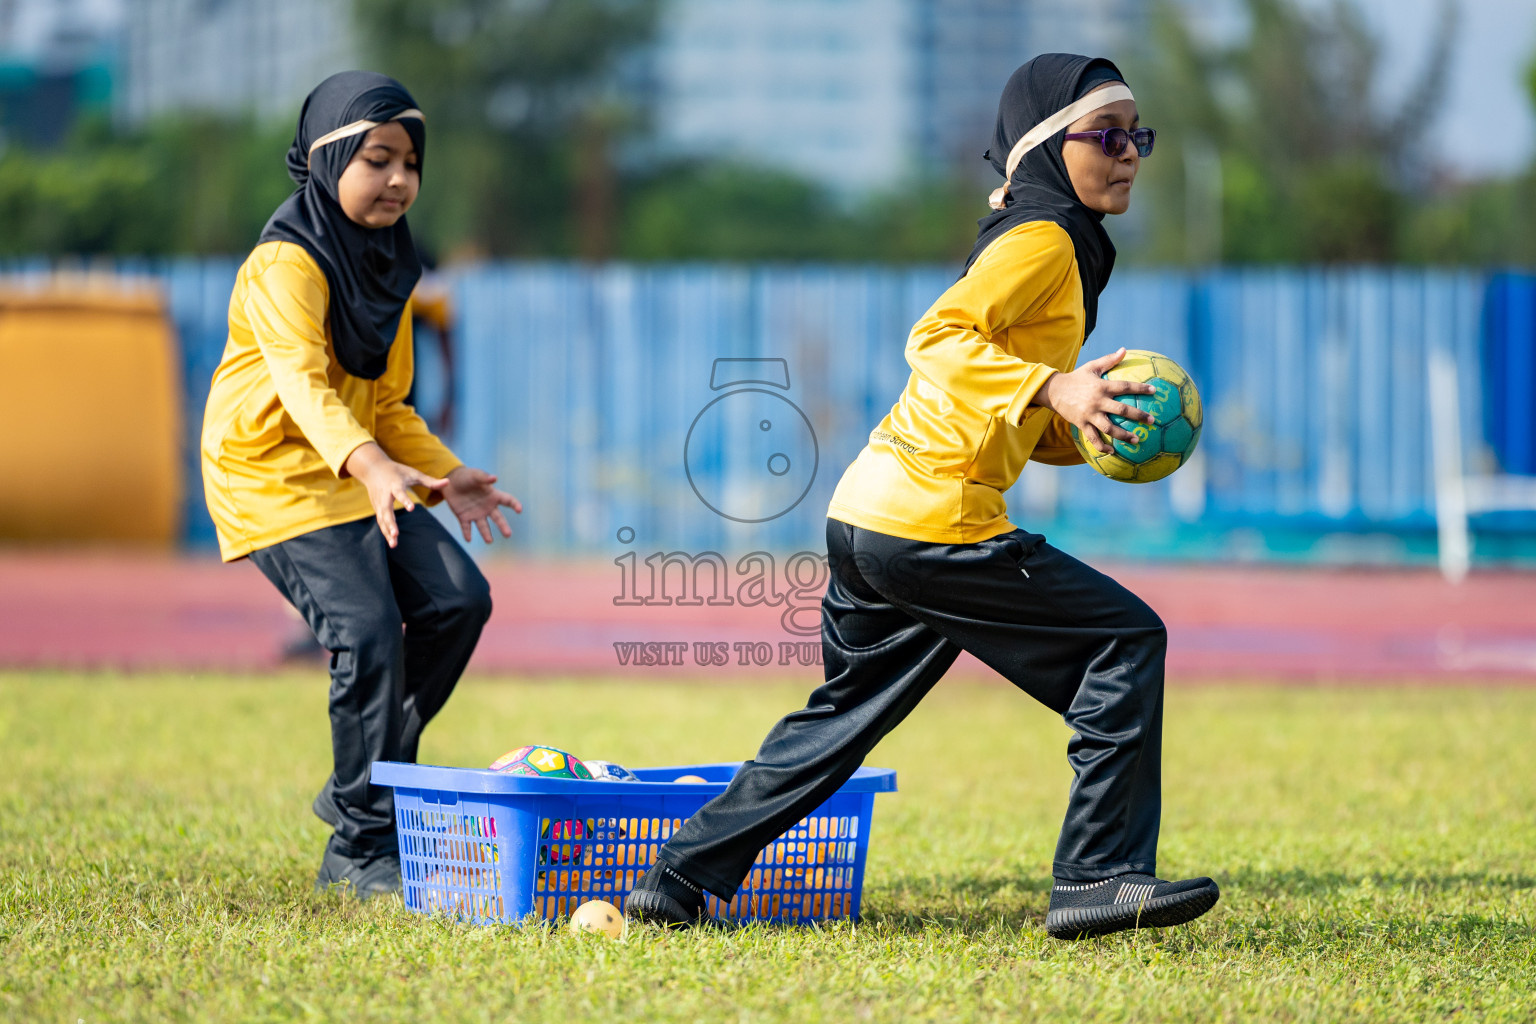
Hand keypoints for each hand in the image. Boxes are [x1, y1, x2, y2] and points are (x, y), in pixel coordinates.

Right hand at [343, 442, 447, 547]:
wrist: (372, 468)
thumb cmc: (396, 471)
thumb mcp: (413, 473)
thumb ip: (430, 481)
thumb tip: (448, 482)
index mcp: (395, 484)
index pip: (400, 493)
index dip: (405, 500)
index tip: (411, 509)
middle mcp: (385, 494)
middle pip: (386, 509)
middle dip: (390, 522)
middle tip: (396, 534)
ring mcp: (379, 502)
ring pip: (382, 518)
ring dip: (387, 531)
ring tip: (394, 544)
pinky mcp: (376, 507)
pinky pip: (380, 521)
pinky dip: (385, 531)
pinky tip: (392, 542)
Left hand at [444, 466, 522, 543]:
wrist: (451, 482)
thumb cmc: (467, 477)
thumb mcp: (475, 475)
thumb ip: (484, 478)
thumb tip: (494, 478)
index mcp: (493, 496)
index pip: (508, 501)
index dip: (514, 505)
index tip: (519, 510)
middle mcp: (487, 507)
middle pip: (498, 518)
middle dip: (503, 526)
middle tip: (508, 535)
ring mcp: (476, 514)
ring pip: (483, 526)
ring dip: (486, 534)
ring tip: (489, 541)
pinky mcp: (464, 517)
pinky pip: (466, 527)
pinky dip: (467, 533)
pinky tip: (468, 539)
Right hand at [1033, 347, 1156, 454]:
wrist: (1053, 391)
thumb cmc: (1076, 378)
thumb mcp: (1092, 366)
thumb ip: (1109, 360)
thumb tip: (1124, 350)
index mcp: (1102, 387)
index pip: (1125, 387)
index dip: (1140, 388)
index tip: (1154, 391)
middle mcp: (1097, 401)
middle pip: (1122, 410)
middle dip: (1138, 416)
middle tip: (1152, 421)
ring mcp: (1089, 414)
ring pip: (1109, 427)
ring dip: (1123, 435)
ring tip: (1136, 440)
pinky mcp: (1082, 424)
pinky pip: (1093, 438)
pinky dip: (1102, 446)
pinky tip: (1112, 451)